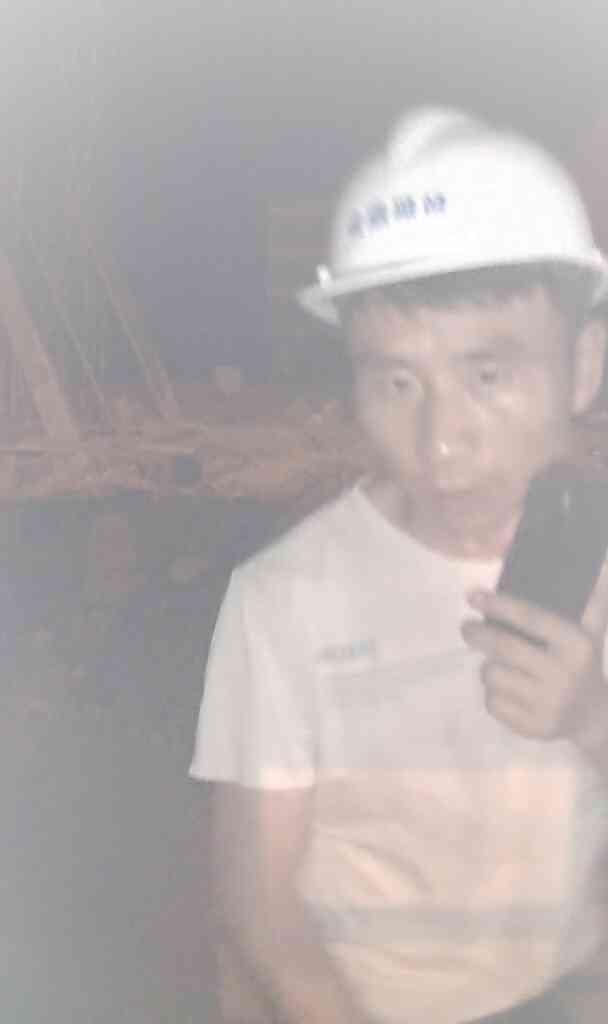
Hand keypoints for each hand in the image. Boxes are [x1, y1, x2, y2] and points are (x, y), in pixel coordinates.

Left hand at [461, 563, 607, 748]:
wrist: (593, 718)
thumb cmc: (581, 664)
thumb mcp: (590, 631)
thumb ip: (588, 599)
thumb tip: (595, 563)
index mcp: (576, 645)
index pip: (530, 618)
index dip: (498, 604)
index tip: (472, 595)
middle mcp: (563, 674)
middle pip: (504, 648)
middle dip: (477, 634)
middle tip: (466, 627)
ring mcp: (548, 704)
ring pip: (493, 676)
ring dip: (488, 666)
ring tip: (499, 664)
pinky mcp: (533, 728)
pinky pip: (493, 703)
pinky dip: (493, 693)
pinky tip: (508, 689)